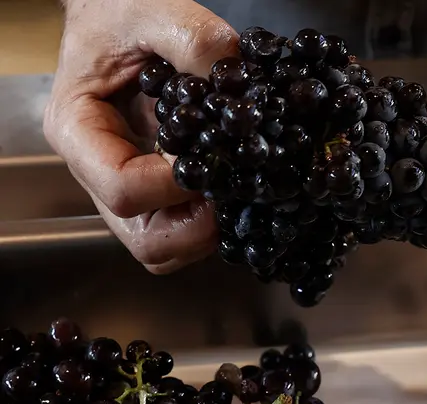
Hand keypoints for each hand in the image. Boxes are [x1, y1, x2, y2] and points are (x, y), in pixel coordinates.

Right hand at [44, 0, 238, 272]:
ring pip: (162, 247)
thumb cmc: (122, 10)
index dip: (178, 186)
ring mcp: (125, 184)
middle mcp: (96, 169)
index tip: (215, 159)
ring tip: (233, 188)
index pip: (124, 190)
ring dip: (206, 231)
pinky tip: (229, 186)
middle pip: (145, 240)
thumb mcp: (155, 11)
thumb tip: (238, 88)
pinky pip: (178, 230)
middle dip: (197, 228)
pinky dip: (209, 223)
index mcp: (79, 130)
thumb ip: (196, 43)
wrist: (119, 13)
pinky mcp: (152, 187)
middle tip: (233, 191)